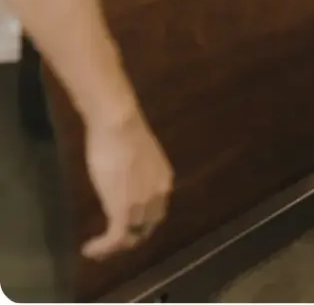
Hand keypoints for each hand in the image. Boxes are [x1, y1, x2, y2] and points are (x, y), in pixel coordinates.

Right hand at [81, 105, 172, 260]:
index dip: (141, 222)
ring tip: (96, 250)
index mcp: (163, 181)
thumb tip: (123, 175)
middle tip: (110, 243)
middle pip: (146, 226)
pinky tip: (89, 249)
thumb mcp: (135, 156)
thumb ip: (135, 172)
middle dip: (129, 237)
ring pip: (131, 236)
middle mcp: (159, 195)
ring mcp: (143, 205)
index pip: (156, 211)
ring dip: (113, 246)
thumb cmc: (122, 132)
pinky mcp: (124, 211)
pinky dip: (103, 248)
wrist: (119, 125)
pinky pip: (116, 238)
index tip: (124, 225)